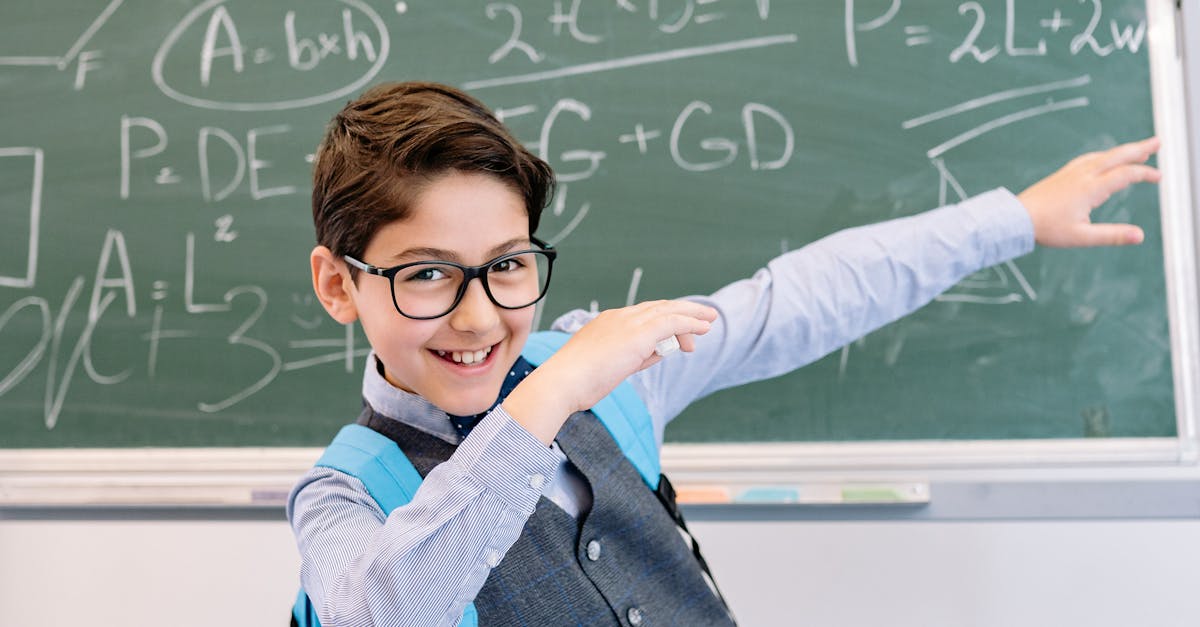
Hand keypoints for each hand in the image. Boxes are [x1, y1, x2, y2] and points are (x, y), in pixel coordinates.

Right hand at [503, 300, 717, 443]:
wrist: (563, 383)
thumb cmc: (577, 383)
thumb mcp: (610, 367)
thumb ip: (634, 357)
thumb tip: (658, 353)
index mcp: (606, 323)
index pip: (641, 315)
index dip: (662, 320)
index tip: (676, 335)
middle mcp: (618, 317)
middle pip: (657, 308)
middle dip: (681, 312)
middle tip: (701, 320)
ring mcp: (628, 323)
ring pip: (668, 311)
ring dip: (691, 315)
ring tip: (709, 320)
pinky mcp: (638, 333)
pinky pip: (672, 322)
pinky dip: (690, 323)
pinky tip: (703, 328)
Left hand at [1018, 137, 1160, 247]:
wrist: (1016, 217)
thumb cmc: (1046, 228)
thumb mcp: (1082, 237)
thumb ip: (1112, 236)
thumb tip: (1140, 236)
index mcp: (1090, 188)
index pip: (1125, 174)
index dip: (1144, 174)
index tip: (1159, 177)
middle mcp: (1083, 175)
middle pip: (1116, 156)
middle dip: (1139, 148)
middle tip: (1158, 142)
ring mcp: (1071, 172)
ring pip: (1103, 156)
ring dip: (1123, 152)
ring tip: (1138, 152)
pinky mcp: (1063, 173)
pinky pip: (1089, 158)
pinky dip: (1105, 155)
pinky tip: (1106, 159)